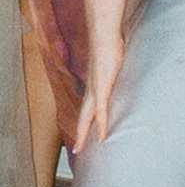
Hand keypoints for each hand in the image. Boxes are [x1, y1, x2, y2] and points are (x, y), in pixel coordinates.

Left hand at [73, 34, 123, 151]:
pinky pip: (101, 110)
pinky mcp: (102, 86)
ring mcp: (95, 89)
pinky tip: (101, 135)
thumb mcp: (108, 65)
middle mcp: (91, 90)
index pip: (85, 110)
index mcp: (92, 87)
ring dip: (85, 133)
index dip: (83, 123)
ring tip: (82, 148)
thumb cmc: (107, 47)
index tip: (81, 135)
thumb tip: (111, 73)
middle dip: (80, 135)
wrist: (103, 35)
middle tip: (76, 151)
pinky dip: (100, 123)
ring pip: (88, 117)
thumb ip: (108, 72)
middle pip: (82, 118)